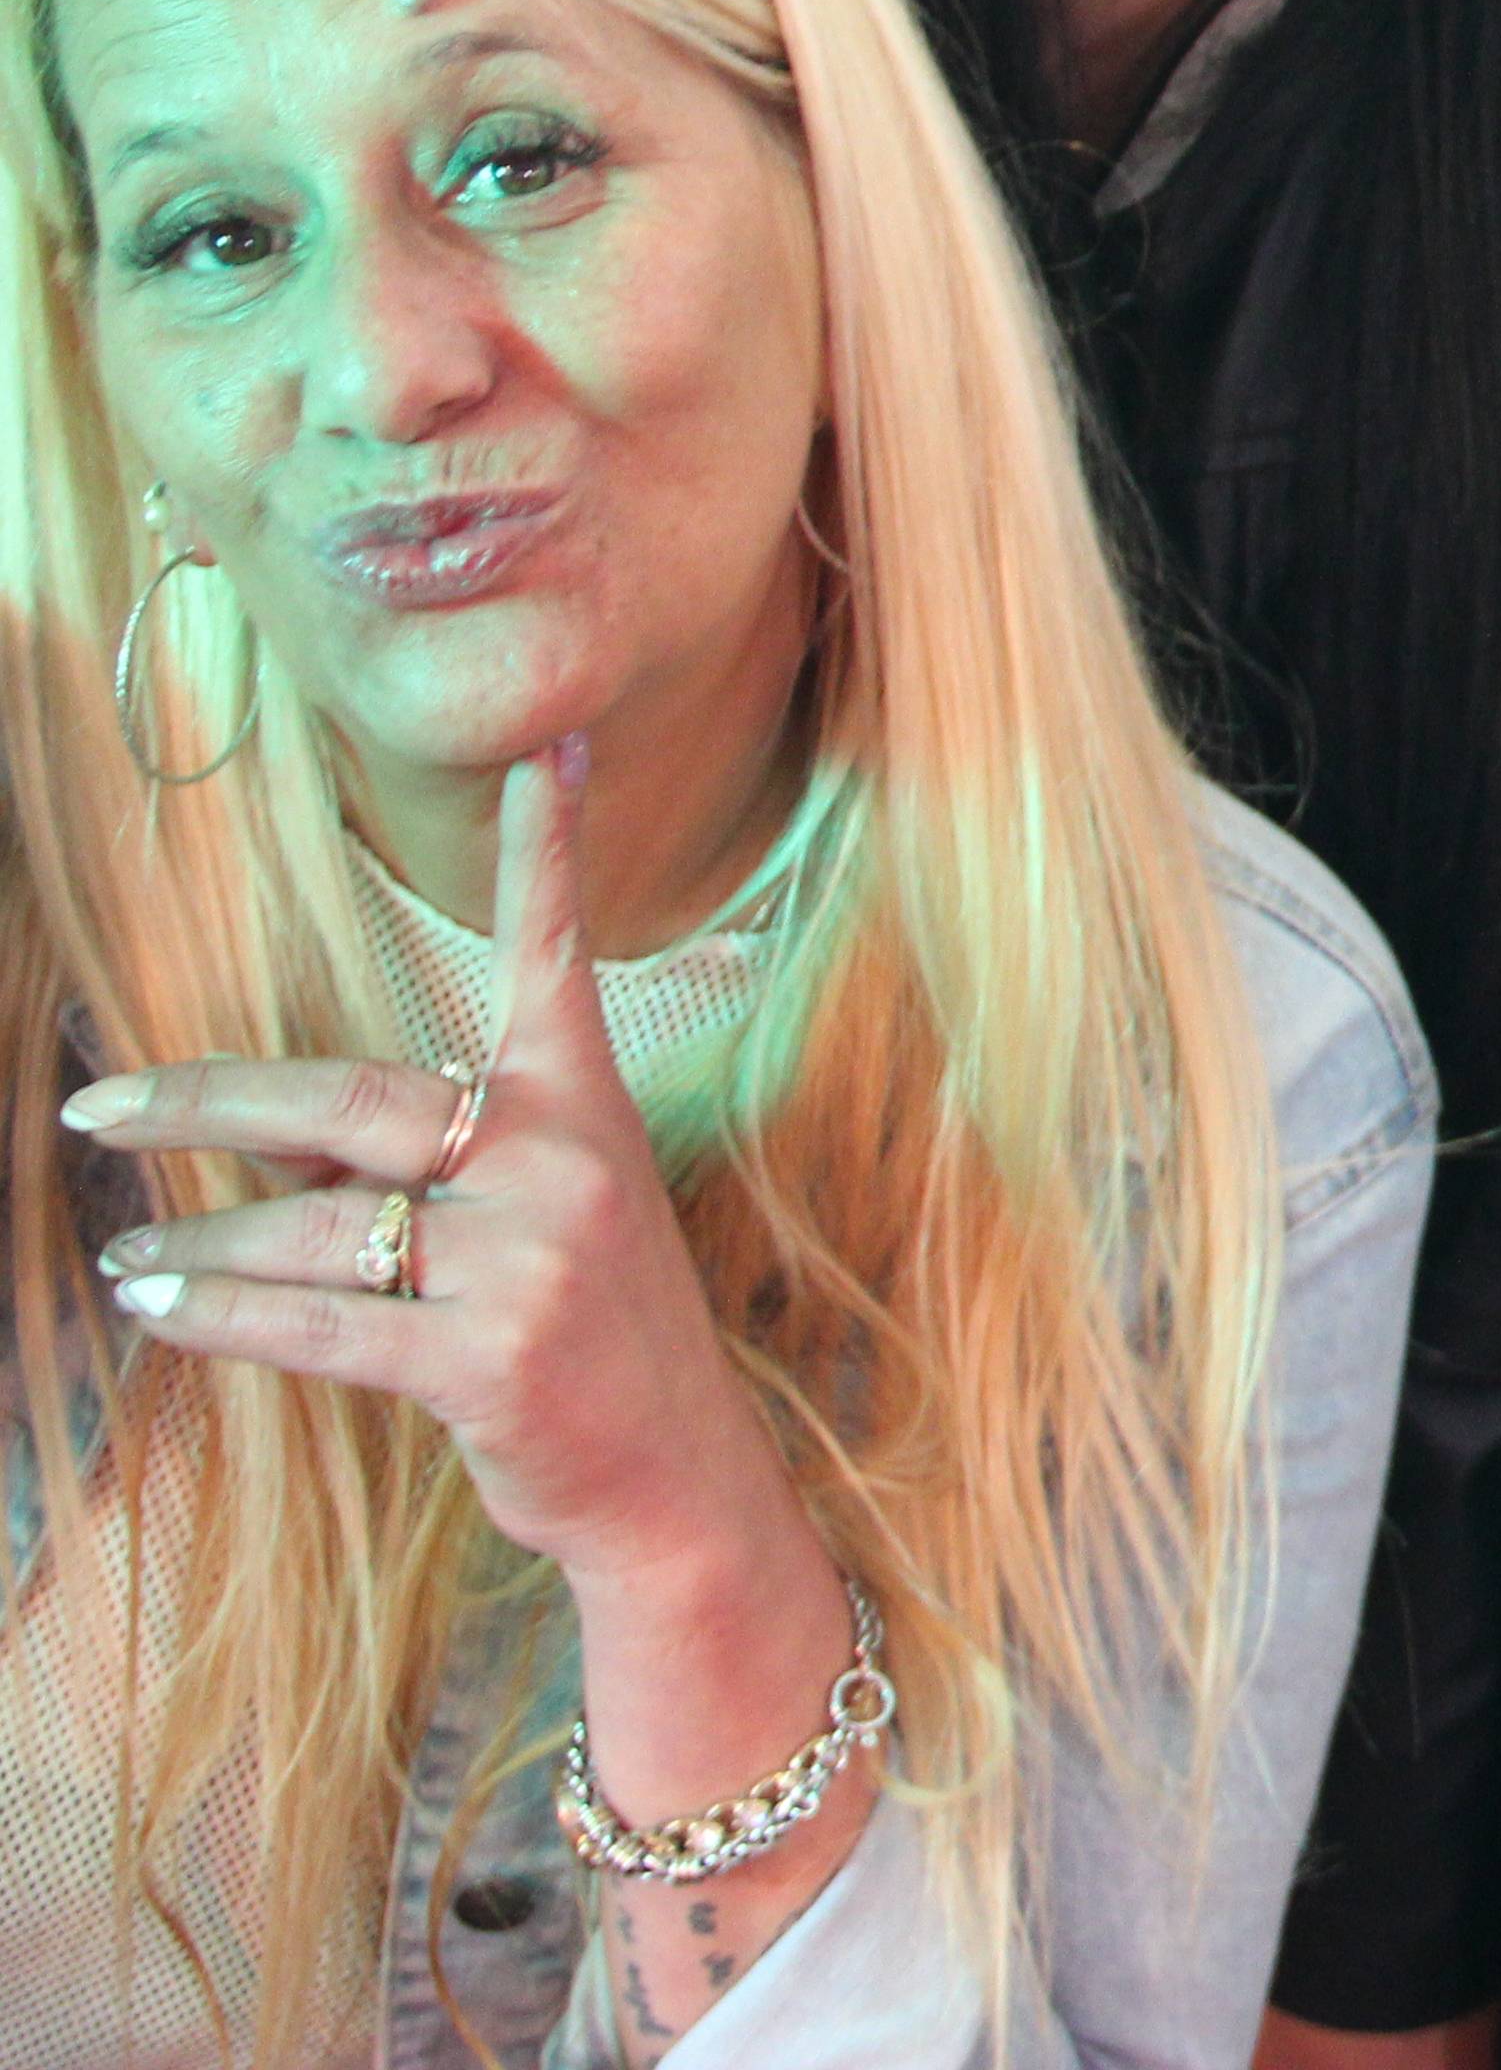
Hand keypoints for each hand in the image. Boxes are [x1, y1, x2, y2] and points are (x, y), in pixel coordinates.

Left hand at [70, 742, 812, 1603]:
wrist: (674, 1476)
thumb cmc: (595, 1336)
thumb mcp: (542, 1220)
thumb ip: (427, 1160)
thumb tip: (265, 1137)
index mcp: (584, 1107)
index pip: (554, 957)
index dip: (546, 851)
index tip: (549, 752)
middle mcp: (560, 1163)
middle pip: (347, 1100)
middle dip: (205, 1102)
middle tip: (98, 1102)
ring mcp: (527, 1260)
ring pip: (311, 1229)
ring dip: (196, 1245)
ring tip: (130, 1255)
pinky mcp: (484, 1357)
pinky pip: (312, 1325)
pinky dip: (218, 1315)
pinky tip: (159, 1305)